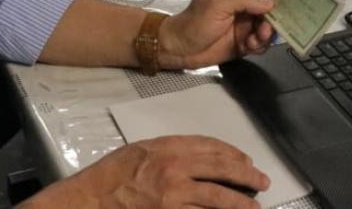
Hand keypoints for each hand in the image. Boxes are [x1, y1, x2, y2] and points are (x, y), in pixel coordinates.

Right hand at [25, 135, 268, 208]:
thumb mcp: (142, 150)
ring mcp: (173, 198)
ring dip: (241, 204)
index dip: (234, 155)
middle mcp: (175, 170)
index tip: (247, 162)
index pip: (212, 148)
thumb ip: (172, 150)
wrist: (88, 200)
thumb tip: (204, 156)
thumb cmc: (111, 175)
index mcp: (169, 148)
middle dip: (247, 178)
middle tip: (263, 183)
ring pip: (218, 200)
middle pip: (223, 171)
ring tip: (255, 208)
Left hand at [159, 0, 274, 68]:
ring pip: (269, 27)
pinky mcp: (244, 44)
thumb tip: (271, 2)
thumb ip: (246, 0)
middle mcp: (246, 8)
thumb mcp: (218, 4)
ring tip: (257, 38)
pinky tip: (249, 47)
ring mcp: (246, 26)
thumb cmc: (195, 21)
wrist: (179, 49)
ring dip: (267, 33)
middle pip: (272, 7)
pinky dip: (260, 45)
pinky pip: (262, 43)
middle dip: (277, 15)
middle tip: (274, 24)